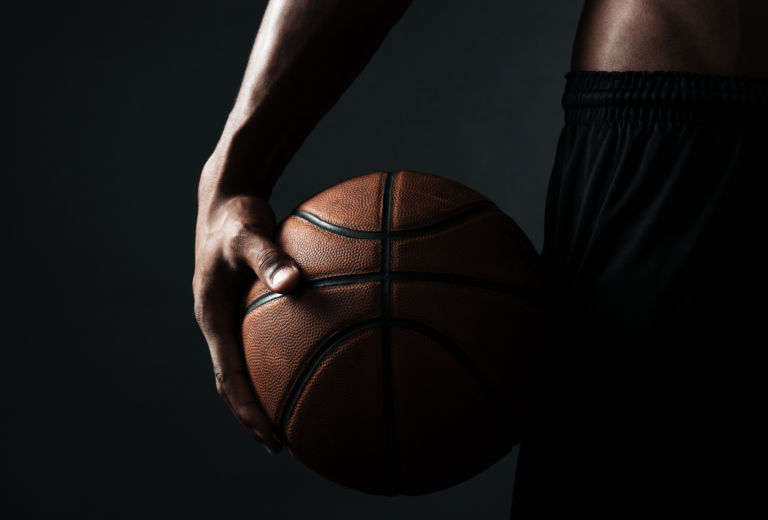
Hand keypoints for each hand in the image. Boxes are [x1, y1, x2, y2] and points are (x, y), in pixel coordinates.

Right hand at [193, 185, 300, 454]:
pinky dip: (273, 364)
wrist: (225, 199)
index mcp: (212, 317)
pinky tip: (305, 365)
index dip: (247, 409)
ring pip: (242, 367)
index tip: (269, 436)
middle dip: (253, 415)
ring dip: (261, 395)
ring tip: (291, 418)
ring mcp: (228, 317)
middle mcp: (217, 323)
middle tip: (281, 444)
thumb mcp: (250, 236)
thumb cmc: (237, 216)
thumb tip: (296, 282)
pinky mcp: (242, 308)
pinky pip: (256, 345)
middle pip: (231, 382)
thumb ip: (270, 259)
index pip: (227, 376)